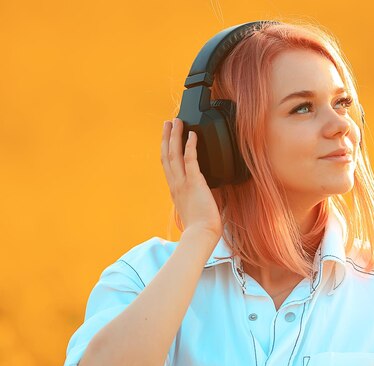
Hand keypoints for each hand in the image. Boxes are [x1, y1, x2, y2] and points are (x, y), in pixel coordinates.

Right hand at [161, 118, 222, 237]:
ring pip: (174, 154)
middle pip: (167, 155)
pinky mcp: (194, 182)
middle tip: (168, 122)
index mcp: (175, 190)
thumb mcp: (195, 208)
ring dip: (175, 135)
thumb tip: (207, 193)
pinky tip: (192, 135)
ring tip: (176, 121)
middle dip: (167, 137)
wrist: (201, 234)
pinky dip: (190, 146)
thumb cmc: (201, 227)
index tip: (166, 139)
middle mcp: (176, 184)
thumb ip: (196, 198)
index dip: (166, 150)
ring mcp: (183, 183)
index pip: (168, 166)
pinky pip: (191, 160)